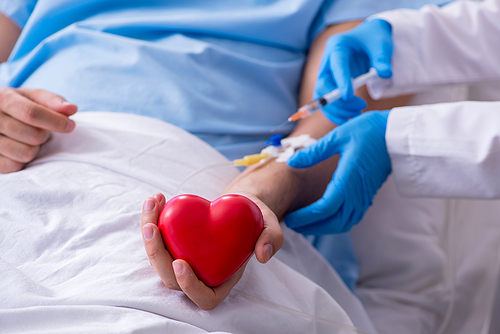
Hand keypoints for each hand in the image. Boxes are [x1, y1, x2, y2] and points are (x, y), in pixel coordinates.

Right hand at [0, 88, 77, 172]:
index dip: (55, 121)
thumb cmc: (20, 106)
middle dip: (44, 135)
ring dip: (34, 149)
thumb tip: (72, 109)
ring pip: (25, 153)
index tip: (70, 126)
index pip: (32, 113)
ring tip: (27, 139)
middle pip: (33, 135)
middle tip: (39, 130)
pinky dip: (22, 161)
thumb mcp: (34, 98)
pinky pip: (14, 166)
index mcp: (3, 98)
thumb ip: (53, 101)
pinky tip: (18, 149)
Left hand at [141, 192, 282, 309]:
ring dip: (149, 232)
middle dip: (157, 254)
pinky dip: (153, 217)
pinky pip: (158, 236)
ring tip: (152, 204)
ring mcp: (185, 257)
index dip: (189, 286)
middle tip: (153, 228)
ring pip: (158, 257)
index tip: (181, 262)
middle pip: (171, 278)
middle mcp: (201, 273)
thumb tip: (263, 254)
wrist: (242, 204)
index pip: (204, 296)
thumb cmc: (257, 219)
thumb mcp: (270, 226)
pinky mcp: (174, 242)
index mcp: (224, 278)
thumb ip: (272, 239)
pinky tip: (156, 198)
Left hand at [285, 111, 390, 233]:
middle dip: (310, 227)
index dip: (305, 217)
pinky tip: (322, 216)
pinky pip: (350, 219)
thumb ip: (314, 152)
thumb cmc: (368, 132)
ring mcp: (364, 199)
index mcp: (347, 181)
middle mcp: (357, 195)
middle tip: (291, 223)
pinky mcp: (367, 198)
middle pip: (332, 223)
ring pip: (342, 224)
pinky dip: (334, 223)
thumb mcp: (338, 137)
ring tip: (304, 222)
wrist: (397, 136)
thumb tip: (291, 161)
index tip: (289, 218)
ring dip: (322, 227)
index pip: (324, 209)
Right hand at [315, 19, 392, 123]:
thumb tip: (385, 74)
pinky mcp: (330, 85)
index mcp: (337, 46)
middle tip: (361, 107)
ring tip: (357, 114)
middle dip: (339, 102)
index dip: (340, 82)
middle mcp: (327, 62)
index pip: (335, 67)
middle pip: (323, 86)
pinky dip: (336, 113)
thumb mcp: (381, 44)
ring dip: (337, 110)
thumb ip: (382, 59)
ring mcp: (327, 75)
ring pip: (322, 98)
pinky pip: (327, 102)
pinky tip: (350, 116)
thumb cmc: (374, 38)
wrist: (369, 38)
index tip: (349, 97)